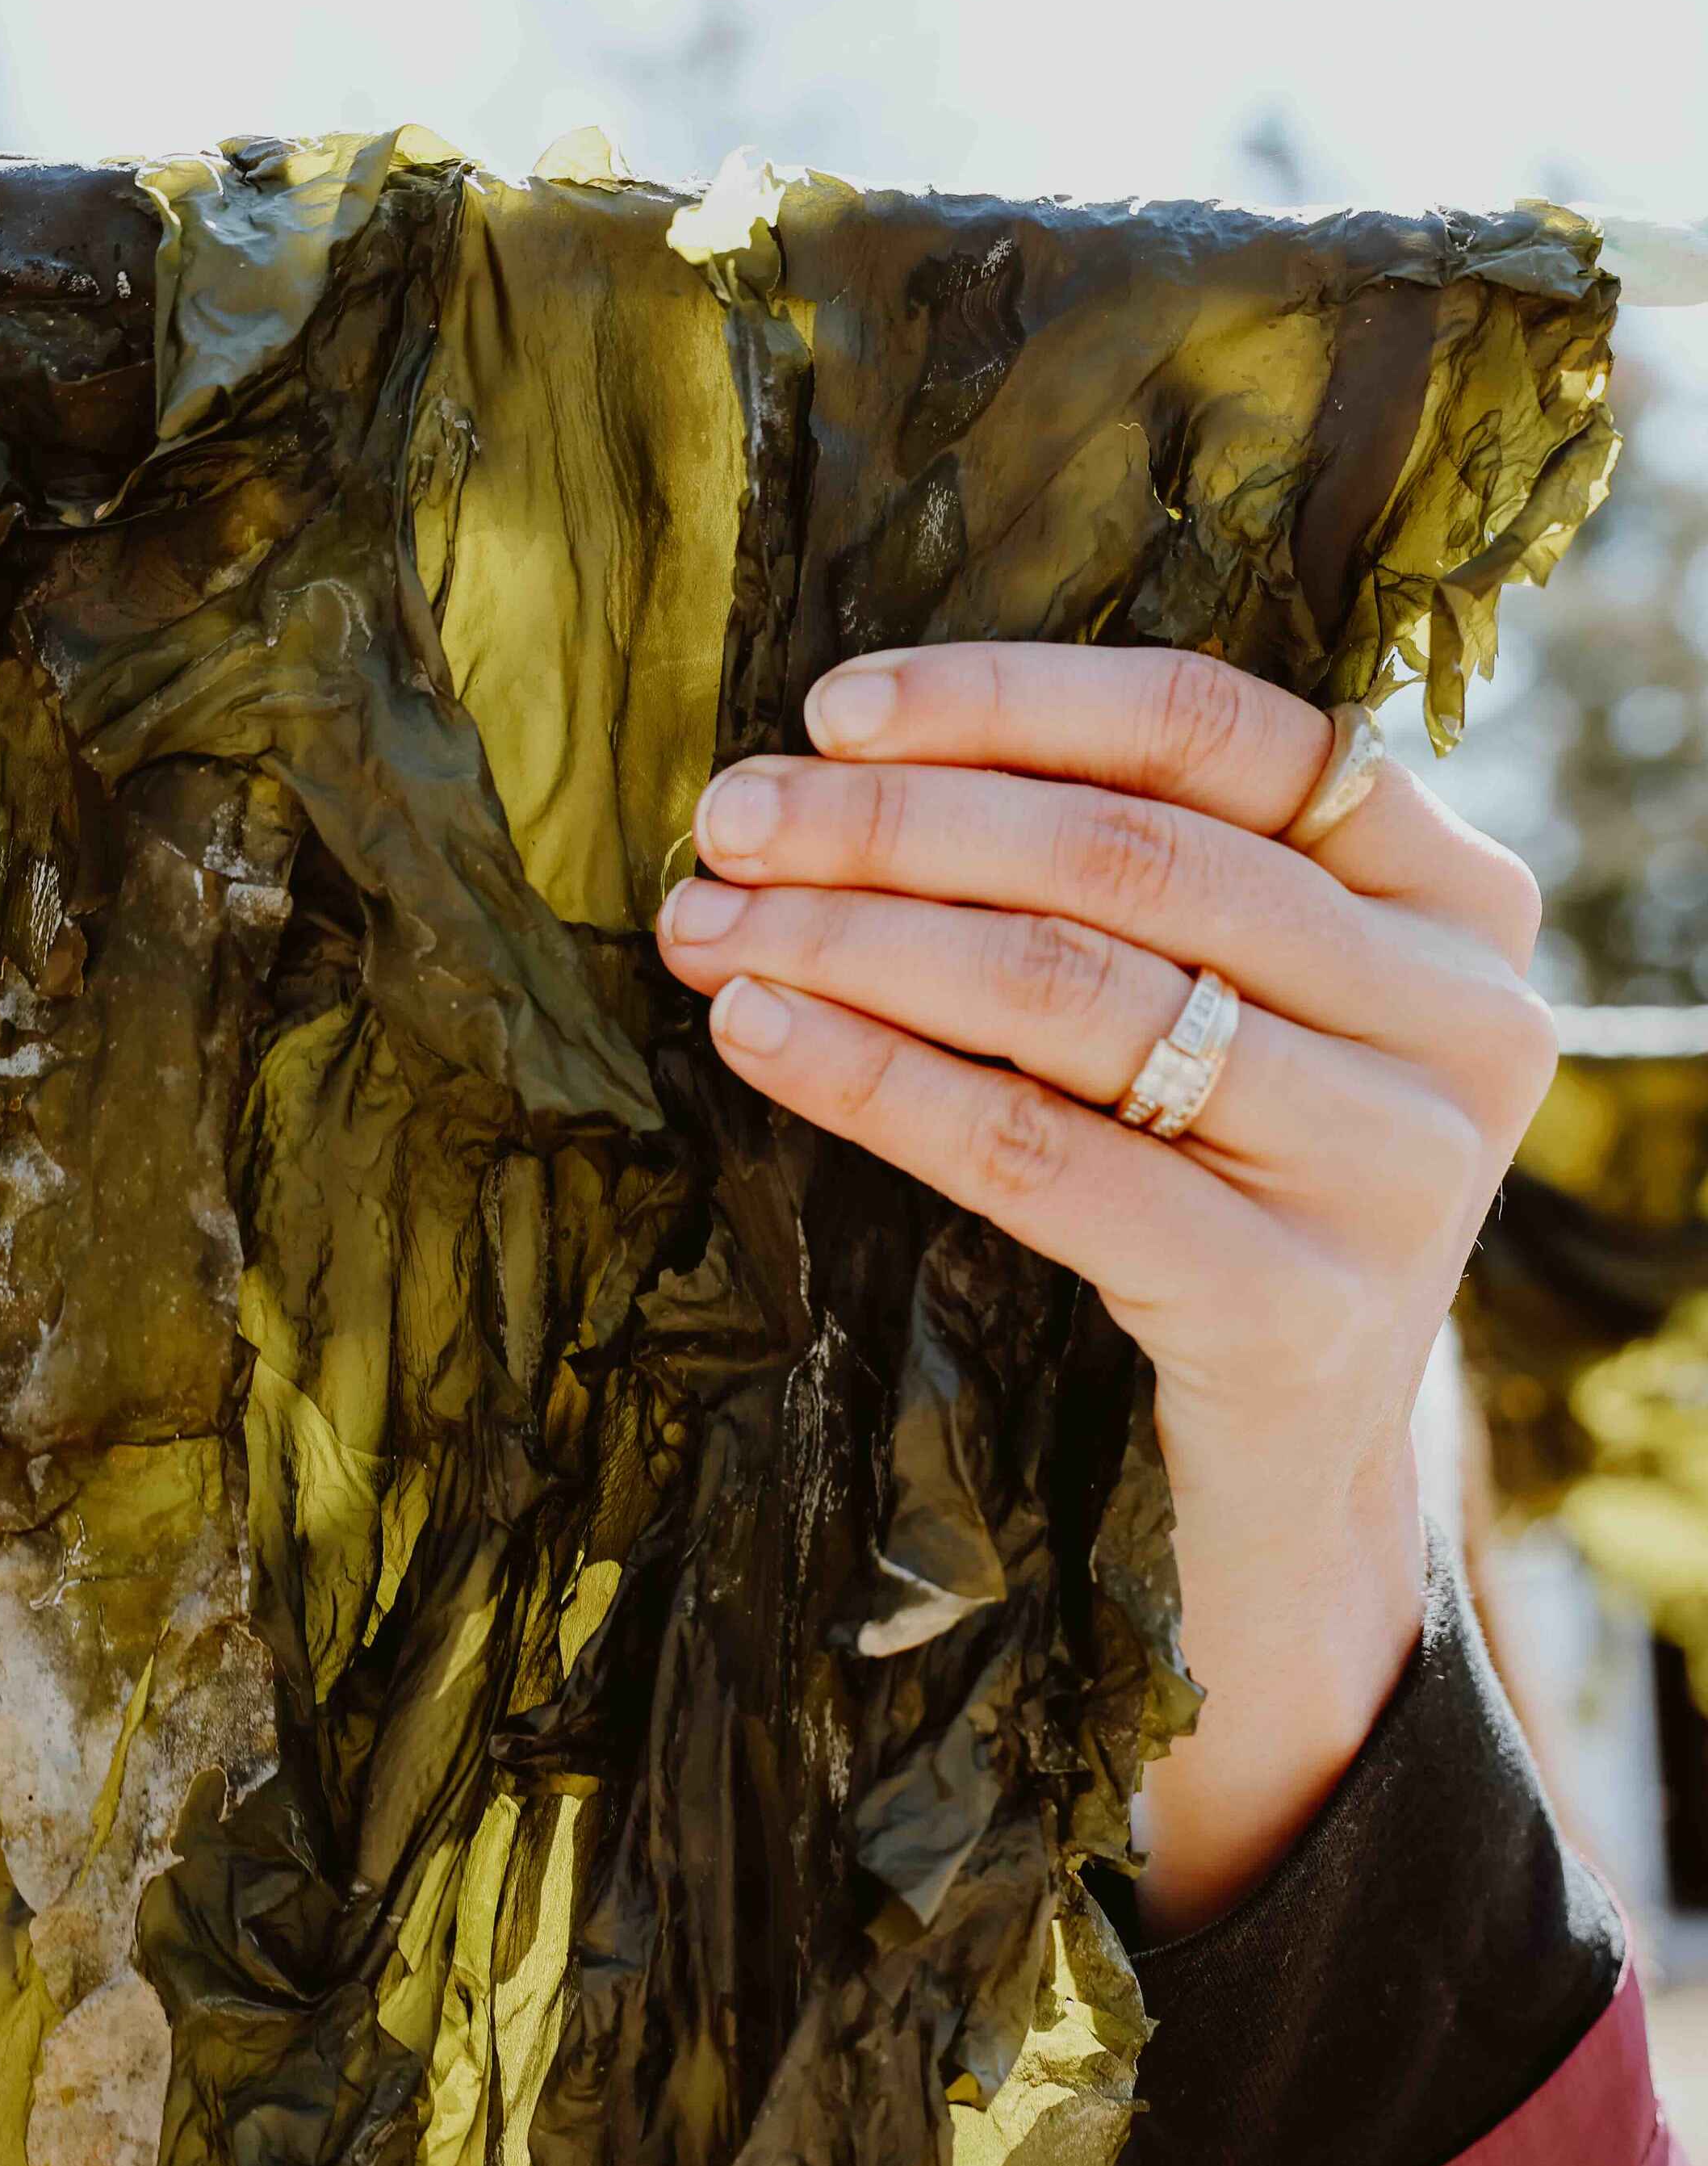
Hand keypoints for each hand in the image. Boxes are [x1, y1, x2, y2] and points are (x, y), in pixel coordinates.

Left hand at [655, 645, 1556, 1935]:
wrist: (1293, 1466)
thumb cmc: (1220, 1181)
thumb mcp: (1225, 1003)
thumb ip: (1128, 874)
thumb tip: (850, 760)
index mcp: (1450, 888)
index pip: (1214, 727)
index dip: (1009, 699)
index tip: (830, 704)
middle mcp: (1457, 1012)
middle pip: (1127, 856)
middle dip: (896, 824)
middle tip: (728, 821)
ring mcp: (1395, 1166)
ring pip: (1072, 994)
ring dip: (857, 942)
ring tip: (708, 927)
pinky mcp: (1299, 1308)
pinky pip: (1041, 1160)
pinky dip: (877, 1081)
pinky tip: (758, 1037)